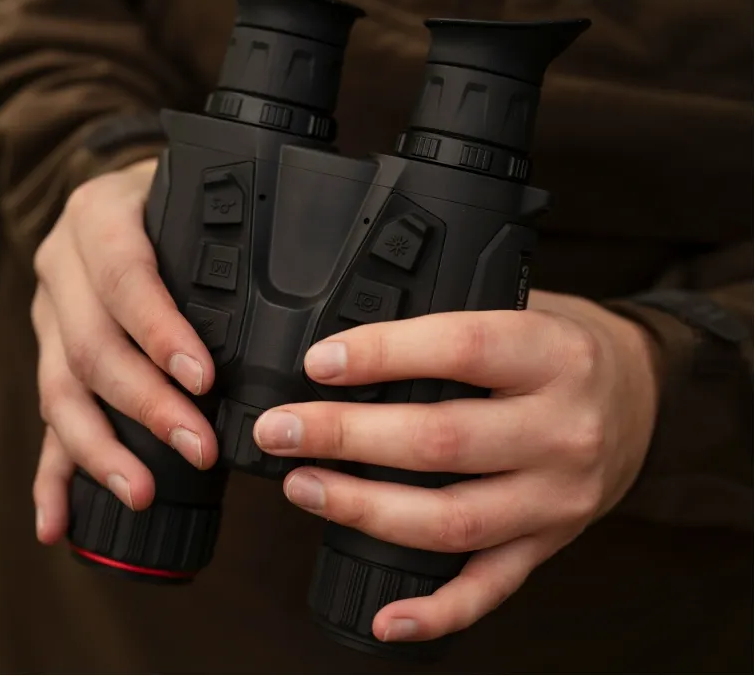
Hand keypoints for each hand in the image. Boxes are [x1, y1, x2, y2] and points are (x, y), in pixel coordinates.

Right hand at [31, 159, 218, 543]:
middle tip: (198, 447)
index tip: (203, 378)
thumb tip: (300, 288)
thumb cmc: (164, 196)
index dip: (159, 331)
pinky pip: (44, 418)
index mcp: (95, 218)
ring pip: (60, 391)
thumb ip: (220, 229)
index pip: (124, 278)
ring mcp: (46, 318)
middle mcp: (60, 269)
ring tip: (142, 492)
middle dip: (146, 404)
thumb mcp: (186, 188)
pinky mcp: (46, 357)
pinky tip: (57, 522)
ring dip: (101, 450)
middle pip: (91, 346)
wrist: (105, 194)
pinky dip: (51, 474)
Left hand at [253, 291, 659, 643]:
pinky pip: (492, 587)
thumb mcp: (525, 308)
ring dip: (365, 510)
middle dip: (346, 437)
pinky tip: (384, 615)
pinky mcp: (550, 541)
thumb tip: (349, 344)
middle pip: (442, 441)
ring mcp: (558, 497)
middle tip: (280, 430)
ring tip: (301, 487)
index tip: (319, 362)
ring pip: (453, 519)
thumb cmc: (565, 345)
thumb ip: (455, 323)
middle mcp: (562, 430)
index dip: (384, 355)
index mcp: (553, 356)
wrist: (644, 390)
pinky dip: (437, 610)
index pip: (460, 351)